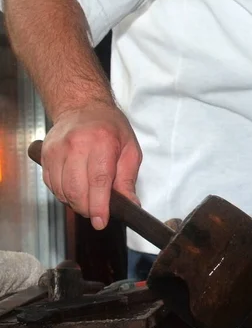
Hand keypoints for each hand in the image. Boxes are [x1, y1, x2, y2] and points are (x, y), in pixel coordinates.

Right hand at [41, 103, 141, 229]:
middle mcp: (76, 145)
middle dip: (87, 208)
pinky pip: (51, 184)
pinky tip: (75, 189)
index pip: (98, 180)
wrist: (83, 106)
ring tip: (88, 198)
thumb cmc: (110, 127)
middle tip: (97, 212)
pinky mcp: (45, 155)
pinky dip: (63, 193)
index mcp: (102, 142)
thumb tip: (131, 205)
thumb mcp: (130, 150)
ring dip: (75, 202)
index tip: (101, 221)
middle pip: (77, 189)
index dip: (99, 205)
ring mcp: (57, 150)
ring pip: (62, 190)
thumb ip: (128, 179)